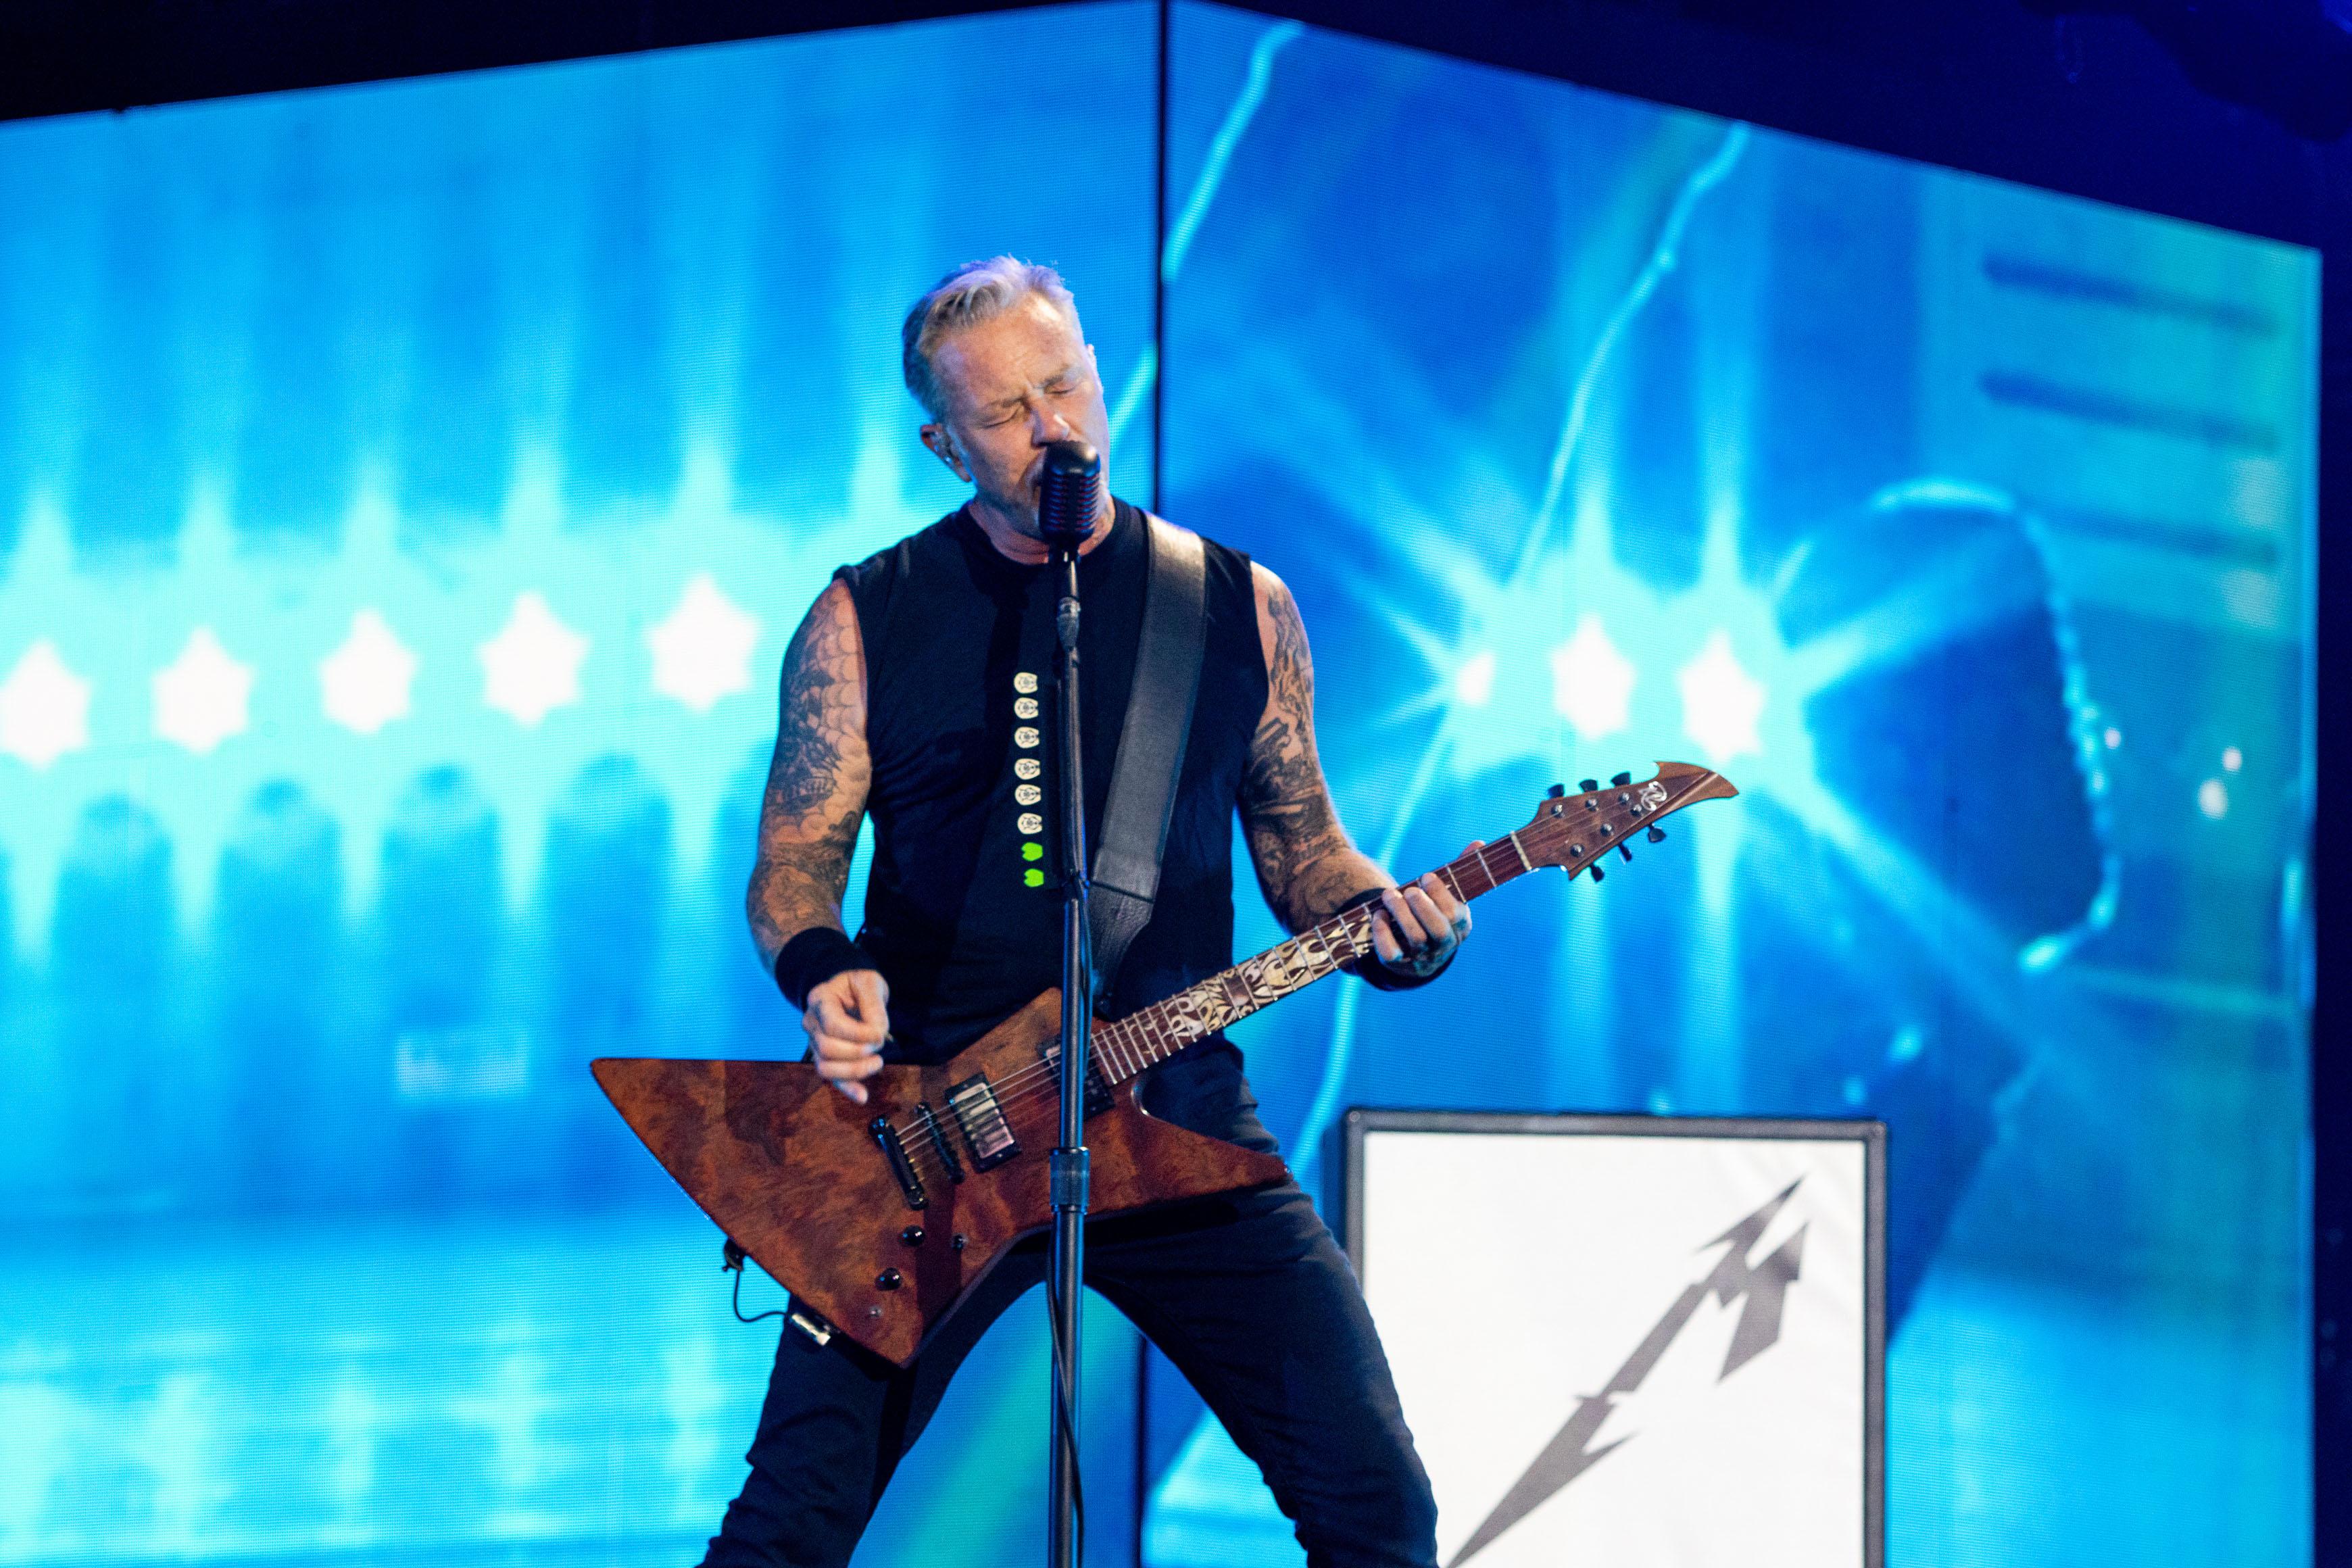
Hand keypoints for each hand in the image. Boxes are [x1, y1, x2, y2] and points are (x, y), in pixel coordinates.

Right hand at [804, 969, 890, 1103]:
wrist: (849, 991)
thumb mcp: (869, 983)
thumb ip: (873, 1004)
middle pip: (826, 1048)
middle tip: (879, 1045)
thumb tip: (877, 1032)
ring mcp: (815, 1042)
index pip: (832, 1025)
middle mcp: (811, 1022)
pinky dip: (847, 1089)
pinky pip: (831, 1078)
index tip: (879, 1035)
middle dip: (857, 1052)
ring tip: (877, 1062)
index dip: (858, 1035)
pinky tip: (863, 1096)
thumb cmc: (859, 985)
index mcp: (819, 1000)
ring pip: (824, 1067)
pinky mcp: (825, 1058)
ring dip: (854, 1071)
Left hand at [1369, 848, 1477, 978]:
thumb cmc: (1435, 915)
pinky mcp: (1399, 963)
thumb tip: (1479, 843)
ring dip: (1400, 914)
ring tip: (1389, 895)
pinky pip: (1391, 953)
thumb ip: (1459, 872)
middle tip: (1409, 890)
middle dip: (1422, 907)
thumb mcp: (1449, 896)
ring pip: (1415, 939)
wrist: (1420, 956)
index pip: (1455, 914)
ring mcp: (1422, 956)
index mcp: (1460, 926)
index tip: (1425, 876)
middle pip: (1437, 930)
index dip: (1440, 894)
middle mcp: (1443, 944)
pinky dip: (1382, 934)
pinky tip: (1378, 915)